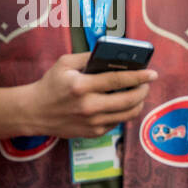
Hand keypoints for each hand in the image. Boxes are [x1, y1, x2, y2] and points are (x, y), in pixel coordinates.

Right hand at [23, 52, 156, 139]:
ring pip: (128, 114)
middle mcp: (89, 106)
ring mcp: (92, 122)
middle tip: (146, 84)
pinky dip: (124, 112)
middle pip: (129, 100)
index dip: (139, 76)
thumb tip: (114, 55)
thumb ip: (89, 57)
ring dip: (138, 103)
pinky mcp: (93, 132)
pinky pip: (118, 122)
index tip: (153, 74)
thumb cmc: (51, 85)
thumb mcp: (65, 64)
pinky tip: (123, 104)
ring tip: (138, 94)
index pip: (118, 80)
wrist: (34, 112)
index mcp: (81, 86)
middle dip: (143, 90)